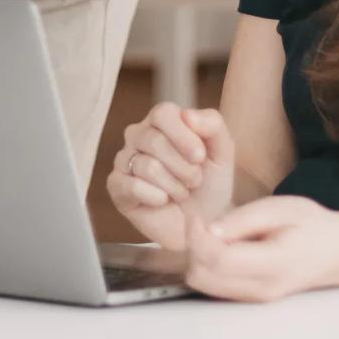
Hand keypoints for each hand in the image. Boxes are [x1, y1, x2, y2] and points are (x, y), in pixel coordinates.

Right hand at [106, 104, 234, 250]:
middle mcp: (138, 135)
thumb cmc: (209, 185)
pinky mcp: (117, 186)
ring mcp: (124, 160)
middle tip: (194, 181)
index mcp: (162, 121)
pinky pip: (131, 186)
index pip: (163, 113)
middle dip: (183, 167)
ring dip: (174, 185)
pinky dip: (155, 197)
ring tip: (182, 192)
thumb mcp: (222, 153)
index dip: (183, 136)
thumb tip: (187, 114)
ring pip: (147, 166)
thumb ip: (212, 125)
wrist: (202, 225)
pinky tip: (163, 201)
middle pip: (154, 140)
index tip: (200, 157)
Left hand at [182, 196, 338, 302]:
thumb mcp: (281, 208)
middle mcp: (262, 289)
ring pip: (204, 285)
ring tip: (216, 233)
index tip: (197, 215)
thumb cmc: (313, 226)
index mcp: (273, 264)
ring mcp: (256, 298)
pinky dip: (208, 266)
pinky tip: (224, 246)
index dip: (197, 236)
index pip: (218, 259)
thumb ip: (244, 220)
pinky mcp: (251, 299)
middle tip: (204, 222)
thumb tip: (209, 230)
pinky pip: (215, 286)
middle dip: (195, 247)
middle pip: (203, 277)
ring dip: (199, 257)